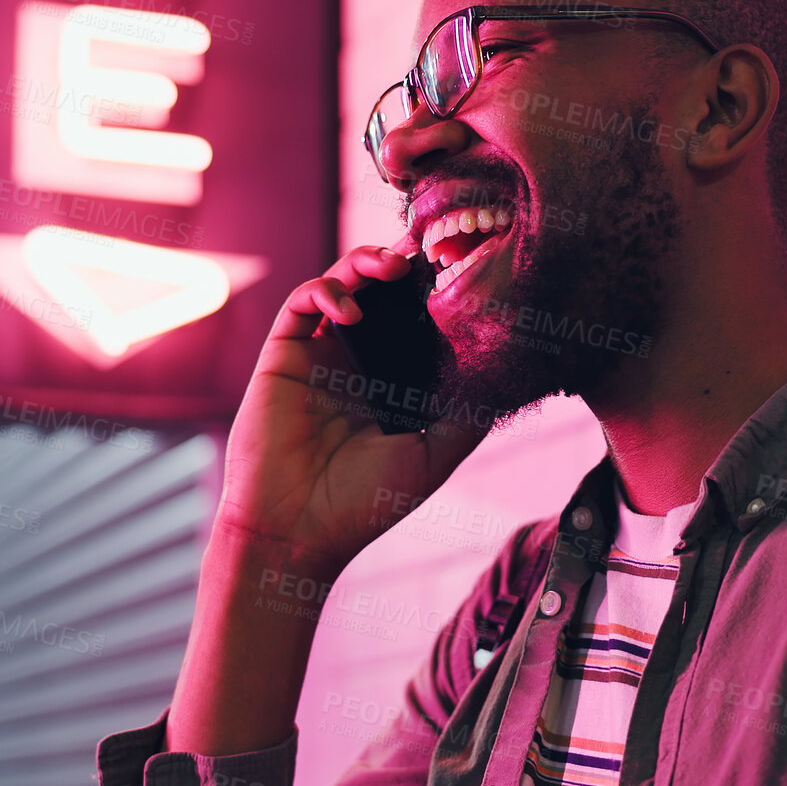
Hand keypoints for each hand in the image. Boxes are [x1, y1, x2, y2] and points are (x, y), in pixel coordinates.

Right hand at [211, 238, 489, 579]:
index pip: (414, 320)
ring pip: (340, 284)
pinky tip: (349, 310)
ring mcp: (318, 354)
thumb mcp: (433, 457)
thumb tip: (503, 375)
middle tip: (426, 255)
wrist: (297, 530)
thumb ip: (467, 418)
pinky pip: (301, 304)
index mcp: (391, 381)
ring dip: (364, 263)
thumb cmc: (364, 504)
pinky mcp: (283, 355)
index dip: (433, 294)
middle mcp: (355, 361)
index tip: (462, 272)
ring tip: (391, 268)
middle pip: (380, 292)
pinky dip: (325, 291)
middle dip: (402, 265)